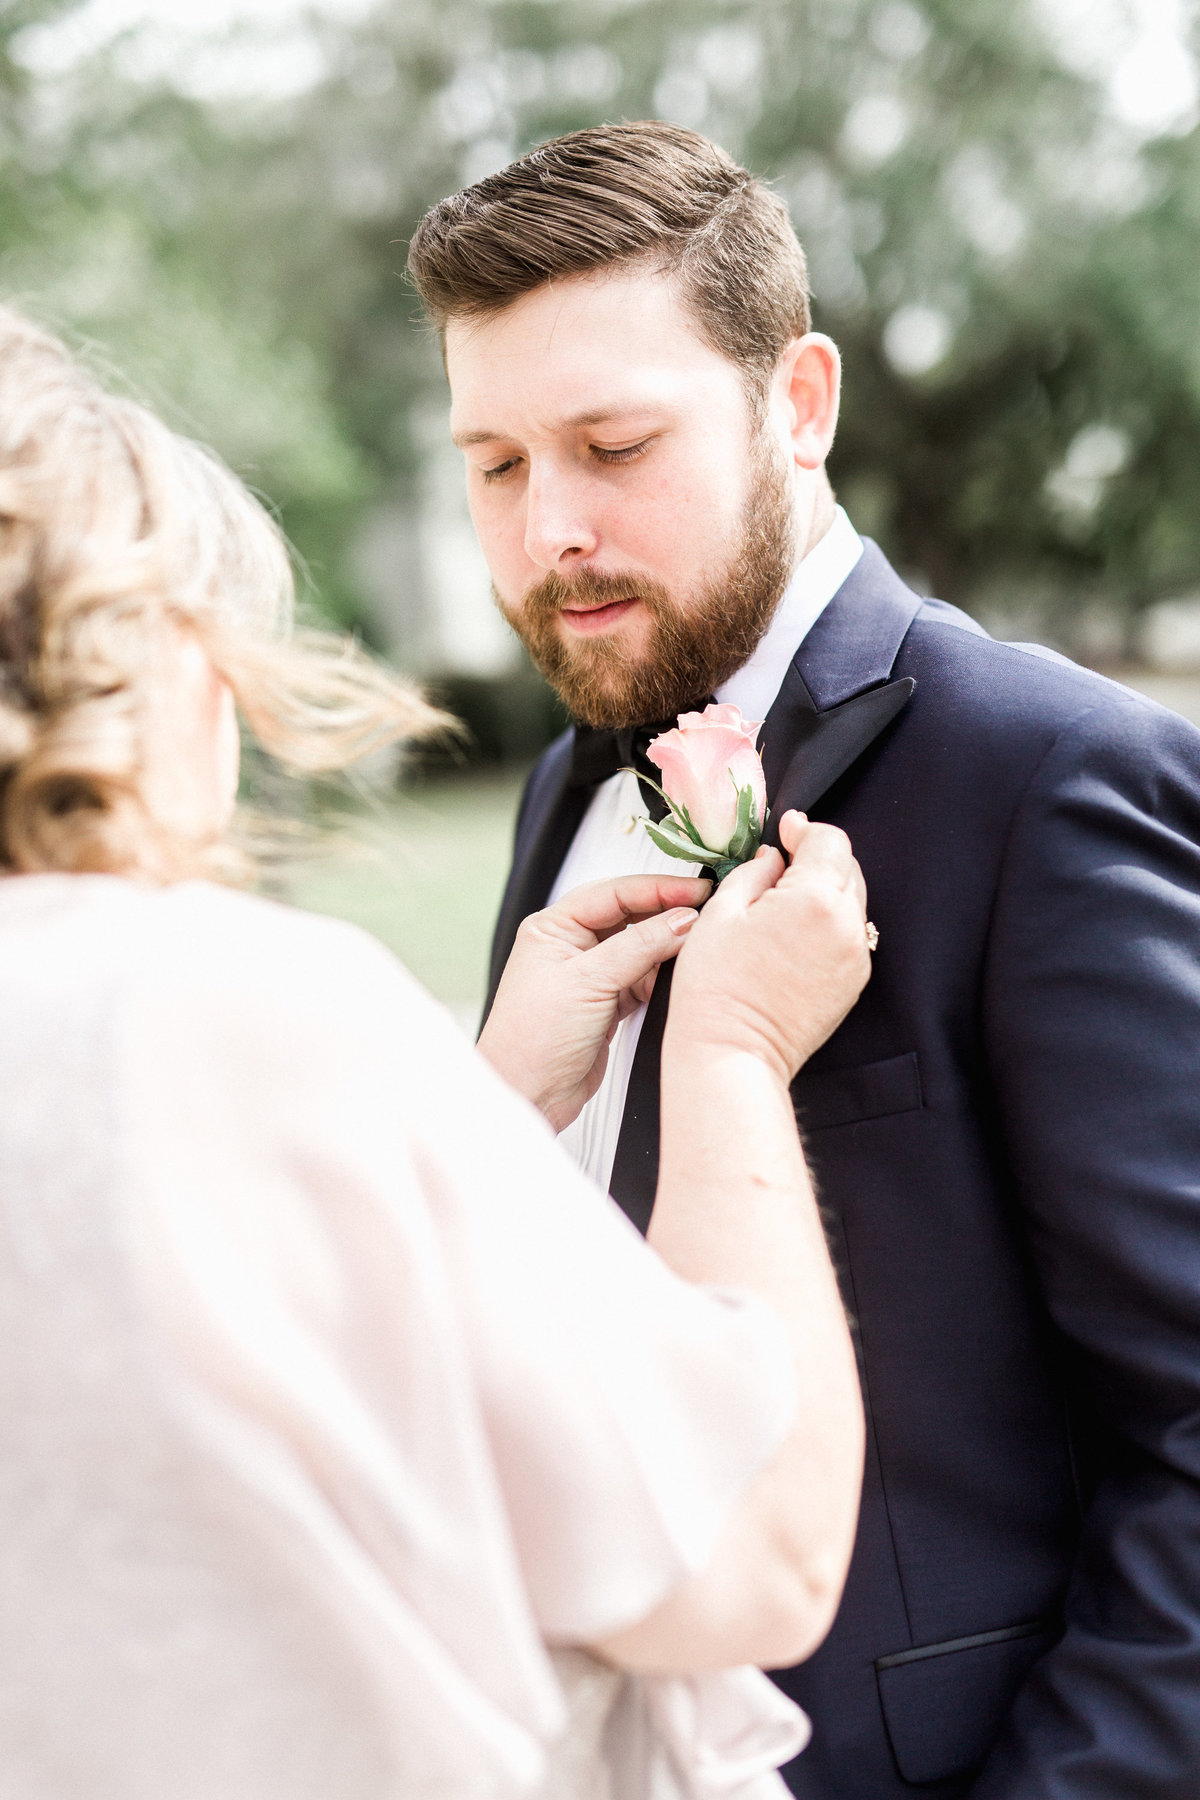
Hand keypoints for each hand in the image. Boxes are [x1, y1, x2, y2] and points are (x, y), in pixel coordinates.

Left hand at [478, 873, 711, 1130]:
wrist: (527, 1095)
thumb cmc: (534, 1037)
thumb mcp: (589, 981)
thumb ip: (640, 946)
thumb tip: (684, 919)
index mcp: (553, 927)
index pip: (614, 893)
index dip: (658, 889)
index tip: (697, 890)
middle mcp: (570, 945)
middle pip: (630, 915)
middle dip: (667, 912)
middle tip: (708, 911)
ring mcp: (590, 975)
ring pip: (640, 947)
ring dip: (667, 945)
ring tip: (702, 942)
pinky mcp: (606, 1003)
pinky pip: (643, 978)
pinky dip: (663, 976)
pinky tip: (682, 974)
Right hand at [666, 811, 870, 1084]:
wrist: (733, 1052)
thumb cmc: (716, 989)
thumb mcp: (720, 912)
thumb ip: (753, 871)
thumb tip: (772, 858)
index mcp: (814, 899)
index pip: (829, 841)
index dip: (805, 829)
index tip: (786, 831)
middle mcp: (845, 925)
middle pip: (847, 867)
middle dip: (817, 858)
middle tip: (781, 866)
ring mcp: (854, 956)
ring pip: (852, 901)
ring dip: (826, 890)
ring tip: (784, 904)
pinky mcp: (854, 982)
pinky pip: (850, 934)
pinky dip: (830, 923)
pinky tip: (795, 935)